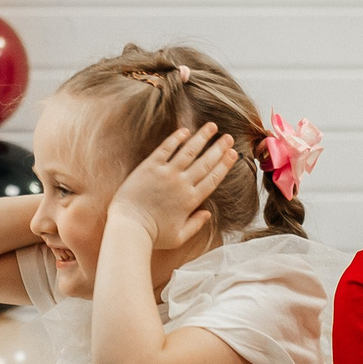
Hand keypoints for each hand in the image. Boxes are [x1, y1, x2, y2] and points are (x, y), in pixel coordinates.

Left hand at [107, 124, 234, 249]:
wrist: (129, 227)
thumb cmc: (153, 235)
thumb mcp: (179, 237)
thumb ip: (196, 224)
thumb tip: (208, 214)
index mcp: (191, 200)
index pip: (213, 178)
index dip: (224, 165)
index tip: (233, 154)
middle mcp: (182, 184)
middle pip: (205, 162)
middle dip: (219, 148)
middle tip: (229, 137)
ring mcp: (166, 174)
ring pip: (189, 151)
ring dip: (202, 137)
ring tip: (212, 126)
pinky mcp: (150, 167)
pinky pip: (166, 148)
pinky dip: (176, 138)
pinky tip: (185, 130)